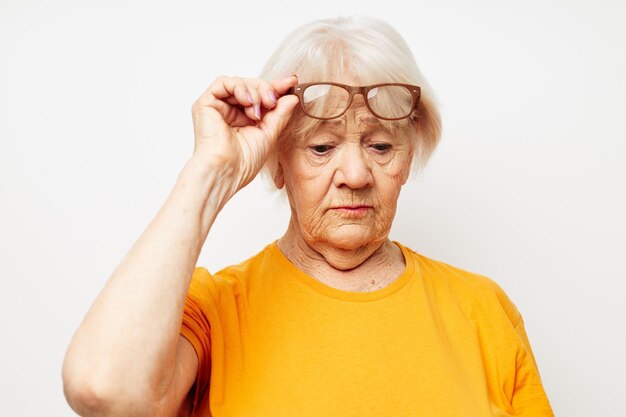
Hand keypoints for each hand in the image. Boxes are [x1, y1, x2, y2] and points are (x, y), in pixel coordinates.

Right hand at [191, 75, 298, 191]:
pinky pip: (223, 82)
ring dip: (255, 91)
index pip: (260, 97)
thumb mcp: (270, 134)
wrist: (227, 171)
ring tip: (259, 109)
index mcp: (244, 120)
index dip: (276, 88)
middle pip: (251, 86)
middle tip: (273, 100)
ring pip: (239, 83)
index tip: (291, 83)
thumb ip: (280, 114)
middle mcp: (229, 112)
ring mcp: (217, 107)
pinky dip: (239, 87)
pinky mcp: (205, 103)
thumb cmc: (243, 162)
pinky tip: (248, 102)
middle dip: (266, 89)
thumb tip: (292, 97)